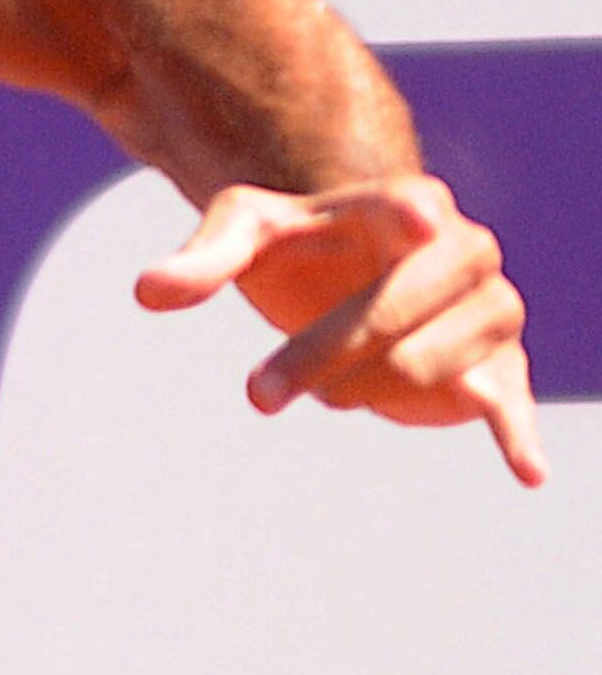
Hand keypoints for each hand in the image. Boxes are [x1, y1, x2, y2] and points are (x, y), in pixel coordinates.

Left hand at [136, 176, 547, 487]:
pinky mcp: (502, 367)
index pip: (404, 211)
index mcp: (407, 202)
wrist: (354, 269)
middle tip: (256, 395)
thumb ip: (204, 257)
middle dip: (319, 354)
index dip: (408, 219)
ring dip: (358, 387)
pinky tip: (527, 472)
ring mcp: (491, 308)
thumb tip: (147, 291)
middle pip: (391, 311)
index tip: (413, 223)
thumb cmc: (299, 243)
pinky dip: (516, 436)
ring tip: (330, 386)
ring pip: (424, 365)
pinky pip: (512, 403)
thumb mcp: (247, 231)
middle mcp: (464, 249)